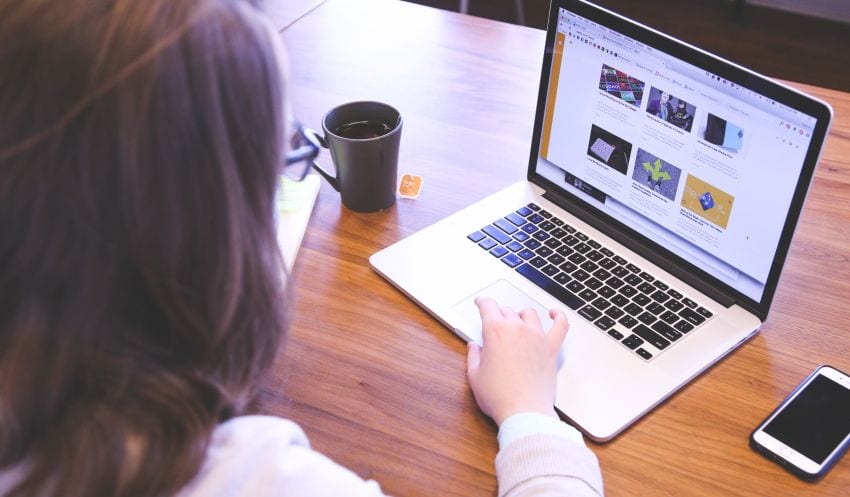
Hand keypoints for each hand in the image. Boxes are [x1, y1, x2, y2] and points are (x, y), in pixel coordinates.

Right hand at [466, 297, 568, 425]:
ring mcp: (537, 337)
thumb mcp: (475, 376)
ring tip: (518, 320)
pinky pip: (560, 325)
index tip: (481, 302)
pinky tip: (554, 314)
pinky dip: (559, 316)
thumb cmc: (499, 397)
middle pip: (507, 311)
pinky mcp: (551, 348)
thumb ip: (473, 357)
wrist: (524, 411)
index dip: (482, 302)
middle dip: (499, 314)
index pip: (488, 307)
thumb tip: (474, 347)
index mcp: (495, 332)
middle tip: (495, 322)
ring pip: (529, 314)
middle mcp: (517, 329)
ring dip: (521, 315)